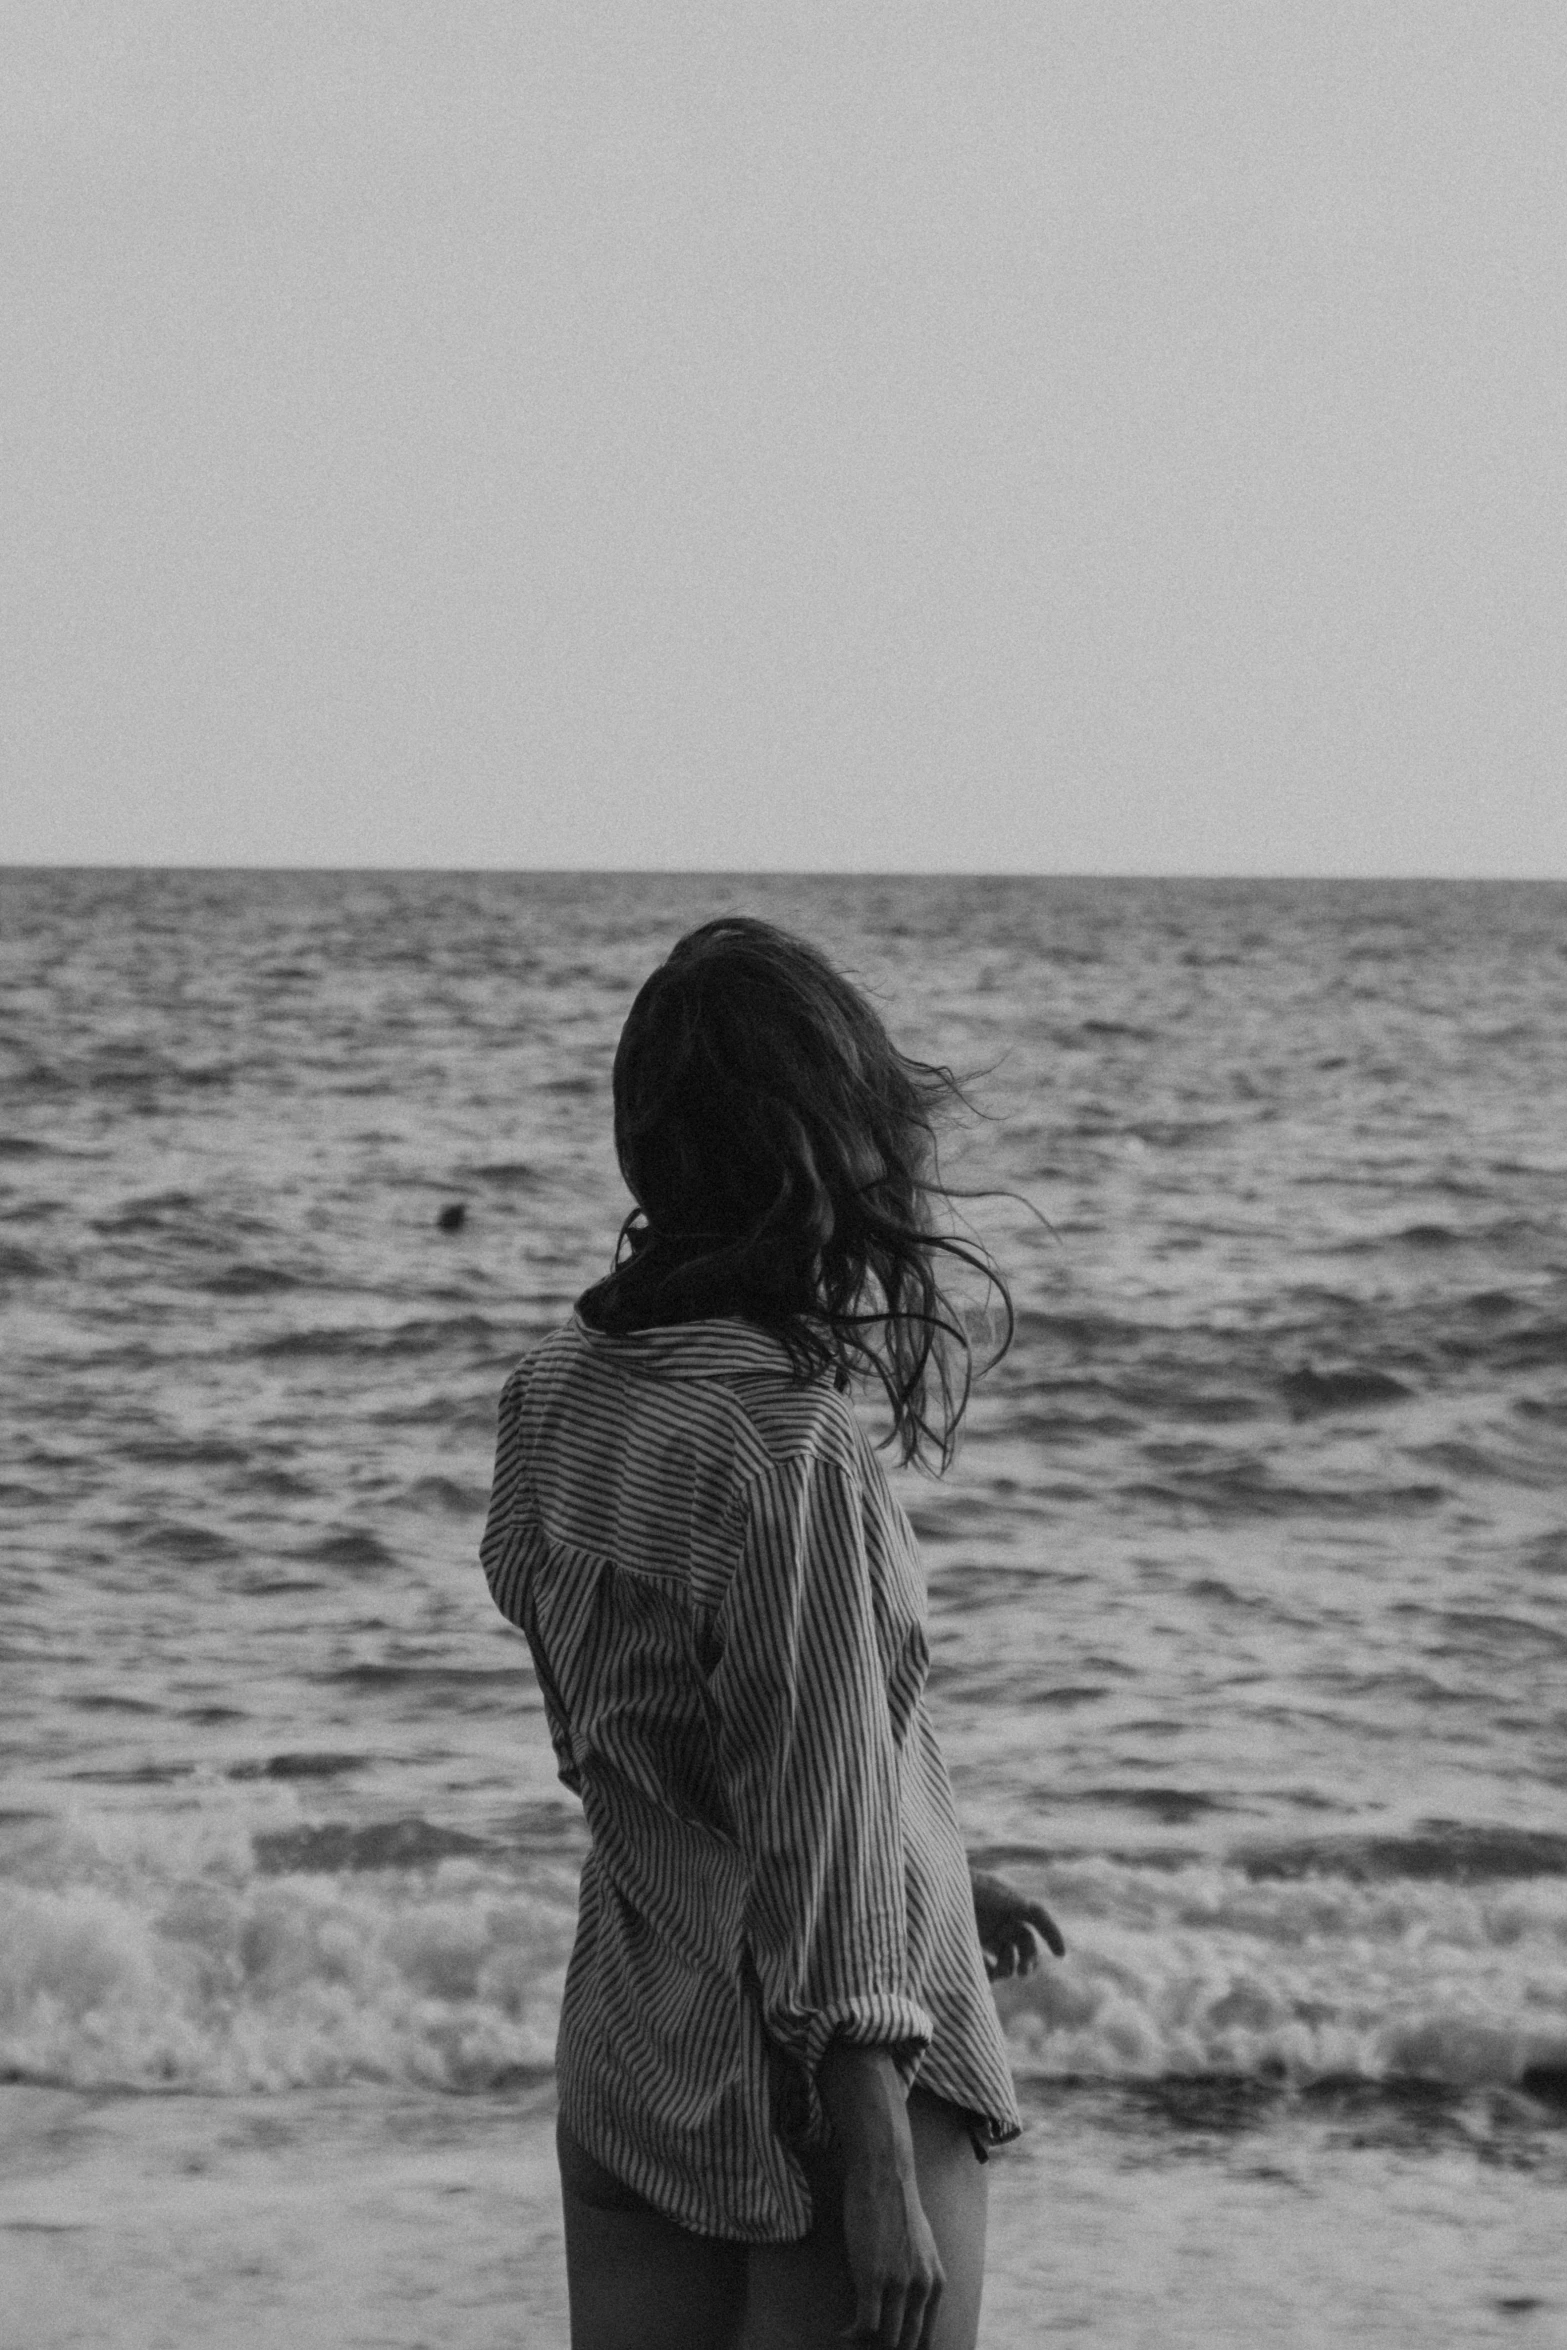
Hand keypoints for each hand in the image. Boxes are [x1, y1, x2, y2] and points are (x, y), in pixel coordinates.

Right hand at [838, 2148, 943, 2349]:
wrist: (884, 2174)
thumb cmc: (897, 2206)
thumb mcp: (921, 2247)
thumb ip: (920, 2276)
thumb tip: (910, 2302)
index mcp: (936, 2282)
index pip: (926, 2338)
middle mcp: (923, 2287)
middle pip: (907, 2343)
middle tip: (868, 2348)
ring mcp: (898, 2284)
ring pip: (887, 2340)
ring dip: (867, 2346)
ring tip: (853, 2342)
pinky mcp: (872, 2276)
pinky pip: (864, 2324)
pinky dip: (852, 2335)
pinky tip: (842, 2333)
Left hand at [970, 1868, 1064, 1978]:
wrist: (930, 1888)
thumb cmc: (961, 1886)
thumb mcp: (990, 1891)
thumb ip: (1011, 1901)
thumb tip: (1032, 1911)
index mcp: (1010, 1902)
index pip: (1039, 1917)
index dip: (1052, 1934)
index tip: (1061, 1955)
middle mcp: (1002, 1919)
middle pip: (1026, 1945)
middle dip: (1028, 1960)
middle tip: (1023, 1973)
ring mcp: (987, 1933)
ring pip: (1009, 1958)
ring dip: (1008, 1968)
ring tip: (998, 1972)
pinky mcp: (972, 1945)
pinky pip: (989, 1966)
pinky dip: (990, 1973)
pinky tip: (984, 1974)